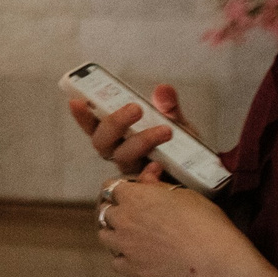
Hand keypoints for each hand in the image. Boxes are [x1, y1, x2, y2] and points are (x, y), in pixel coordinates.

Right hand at [70, 82, 187, 176]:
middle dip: (115, 122)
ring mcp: (133, 170)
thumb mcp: (176, 121)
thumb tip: (163, 89)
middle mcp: (119, 153)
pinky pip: (143, 181)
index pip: (93, 126)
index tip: (76, 101)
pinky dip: (150, 172)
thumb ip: (168, 106)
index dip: (82, 116)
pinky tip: (161, 164)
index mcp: (118, 136)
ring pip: (123, 157)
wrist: (202, 174)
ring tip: (166, 130)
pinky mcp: (148, 186)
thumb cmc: (181, 146)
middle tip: (136, 108)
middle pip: (102, 142)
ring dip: (141, 141)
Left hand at [99, 168, 249, 276]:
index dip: (121, 190)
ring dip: (115, 234)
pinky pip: (115, 262)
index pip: (110, 187)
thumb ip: (158, 184)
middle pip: (106, 212)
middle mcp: (122, 219)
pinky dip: (123, 259)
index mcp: (134, 197)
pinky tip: (137, 258)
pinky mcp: (131, 267)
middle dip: (118, 212)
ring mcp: (124, 245)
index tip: (131, 194)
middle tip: (135, 217)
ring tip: (132, 237)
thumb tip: (150, 170)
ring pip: (105, 236)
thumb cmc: (204, 222)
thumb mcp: (183, 194)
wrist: (213, 258)